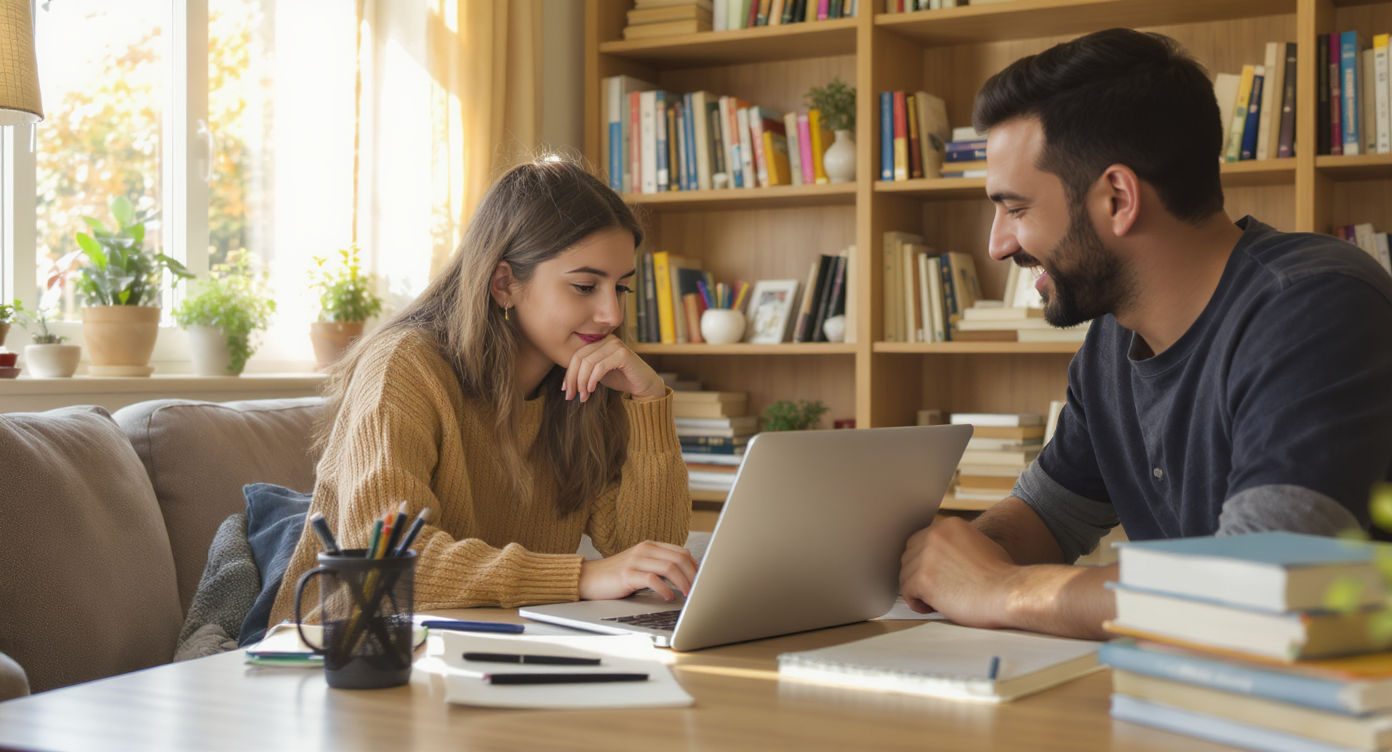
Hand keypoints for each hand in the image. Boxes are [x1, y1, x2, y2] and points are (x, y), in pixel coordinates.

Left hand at [563, 335, 664, 402]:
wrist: (644, 386)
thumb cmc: (621, 379)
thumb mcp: (598, 375)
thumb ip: (584, 373)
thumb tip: (565, 385)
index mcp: (600, 341)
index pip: (577, 355)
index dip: (568, 373)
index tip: (565, 390)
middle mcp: (608, 340)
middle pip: (580, 358)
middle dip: (573, 379)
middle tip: (570, 395)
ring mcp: (616, 345)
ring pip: (588, 363)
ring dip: (582, 382)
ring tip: (583, 396)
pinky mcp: (623, 354)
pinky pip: (600, 366)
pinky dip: (592, 380)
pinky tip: (592, 390)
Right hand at [578, 540, 698, 600]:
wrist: (589, 578)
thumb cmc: (616, 575)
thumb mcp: (640, 565)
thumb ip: (659, 566)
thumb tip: (685, 577)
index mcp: (650, 546)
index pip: (682, 552)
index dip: (695, 567)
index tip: (701, 580)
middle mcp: (645, 550)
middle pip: (680, 558)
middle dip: (693, 575)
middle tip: (699, 590)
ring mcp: (636, 560)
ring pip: (670, 567)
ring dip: (683, 583)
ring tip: (688, 594)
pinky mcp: (628, 574)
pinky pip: (653, 579)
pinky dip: (665, 589)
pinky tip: (669, 597)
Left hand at [899, 516, 1018, 628]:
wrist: (1008, 593)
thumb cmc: (1001, 576)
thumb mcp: (979, 544)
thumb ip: (956, 544)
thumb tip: (940, 555)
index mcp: (948, 525)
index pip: (919, 540)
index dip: (923, 560)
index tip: (932, 573)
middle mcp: (935, 536)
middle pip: (908, 556)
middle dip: (918, 574)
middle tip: (934, 589)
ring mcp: (927, 556)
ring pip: (906, 575)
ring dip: (918, 590)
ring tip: (938, 599)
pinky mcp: (923, 579)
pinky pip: (907, 592)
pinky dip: (917, 603)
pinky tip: (932, 606)